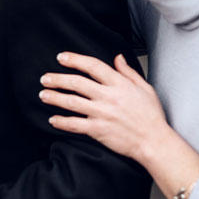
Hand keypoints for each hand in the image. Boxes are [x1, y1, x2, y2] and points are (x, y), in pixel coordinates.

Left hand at [39, 52, 168, 162]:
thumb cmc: (151, 116)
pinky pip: (75, 124)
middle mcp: (109, 97)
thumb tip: (117, 58)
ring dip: (55, 97)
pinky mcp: (98, 130)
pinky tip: (53, 119)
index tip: (61, 57)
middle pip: (77, 83)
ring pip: (72, 102)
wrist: (154, 141)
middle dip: (57, 79)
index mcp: (119, 84)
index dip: (75, 60)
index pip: (93, 66)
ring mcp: (102, 114)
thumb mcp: (144, 88)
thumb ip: (128, 72)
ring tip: (43, 94)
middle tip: (45, 78)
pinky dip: (62, 121)